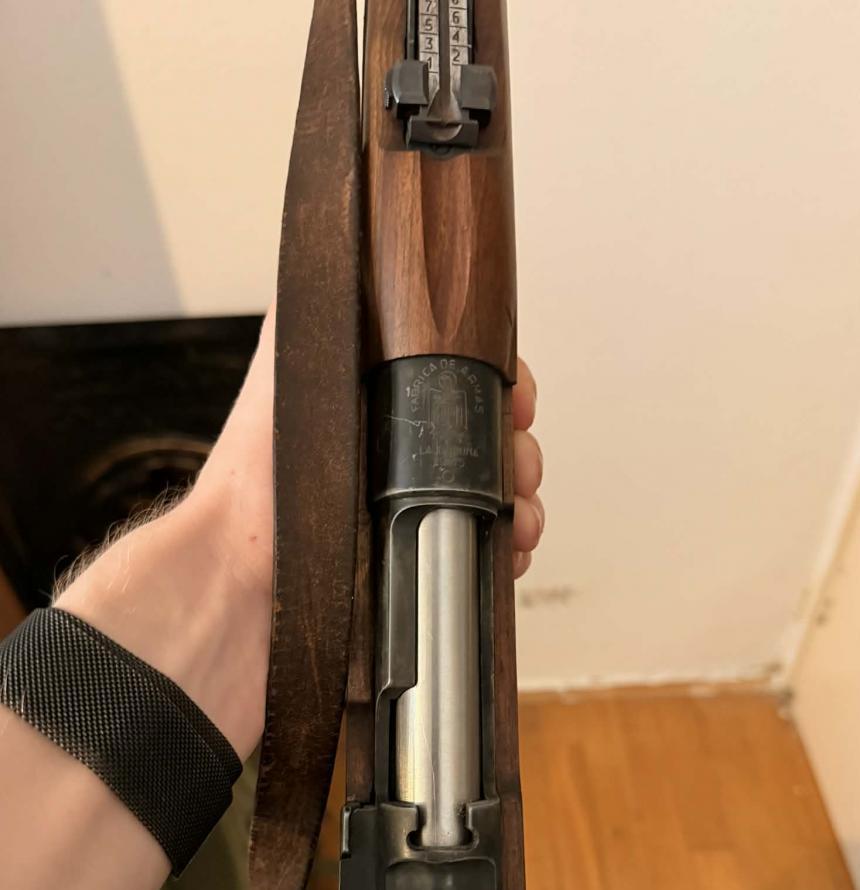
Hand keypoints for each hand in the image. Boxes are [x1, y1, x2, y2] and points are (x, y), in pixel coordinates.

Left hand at [193, 309, 544, 588]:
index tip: (516, 402)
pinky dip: (507, 551)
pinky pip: (480, 552)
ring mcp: (409, 512)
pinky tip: (508, 553)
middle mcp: (397, 457)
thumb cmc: (255, 474)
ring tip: (517, 520)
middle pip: (490, 440)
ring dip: (522, 505)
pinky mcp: (414, 563)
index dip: (499, 387)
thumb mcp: (290, 360)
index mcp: (379, 406)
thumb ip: (328, 309)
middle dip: (518, 452)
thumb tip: (366, 252)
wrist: (241, 570)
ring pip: (495, 497)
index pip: (462, 383)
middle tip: (517, 467)